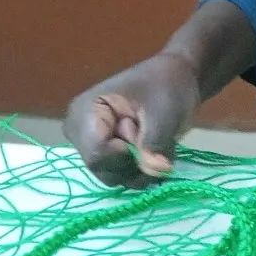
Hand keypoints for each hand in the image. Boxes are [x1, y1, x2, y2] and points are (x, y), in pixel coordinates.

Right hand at [62, 53, 201, 187]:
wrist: (175, 79)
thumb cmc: (167, 86)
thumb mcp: (165, 111)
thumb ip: (156, 143)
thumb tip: (156, 171)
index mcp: (85, 112)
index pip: (96, 155)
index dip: (125, 155)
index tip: (144, 134)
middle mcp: (80, 132)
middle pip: (103, 170)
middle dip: (135, 162)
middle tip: (153, 135)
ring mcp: (90, 145)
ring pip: (114, 177)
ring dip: (142, 167)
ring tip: (154, 139)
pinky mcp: (104, 155)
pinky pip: (121, 175)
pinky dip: (142, 169)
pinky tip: (151, 148)